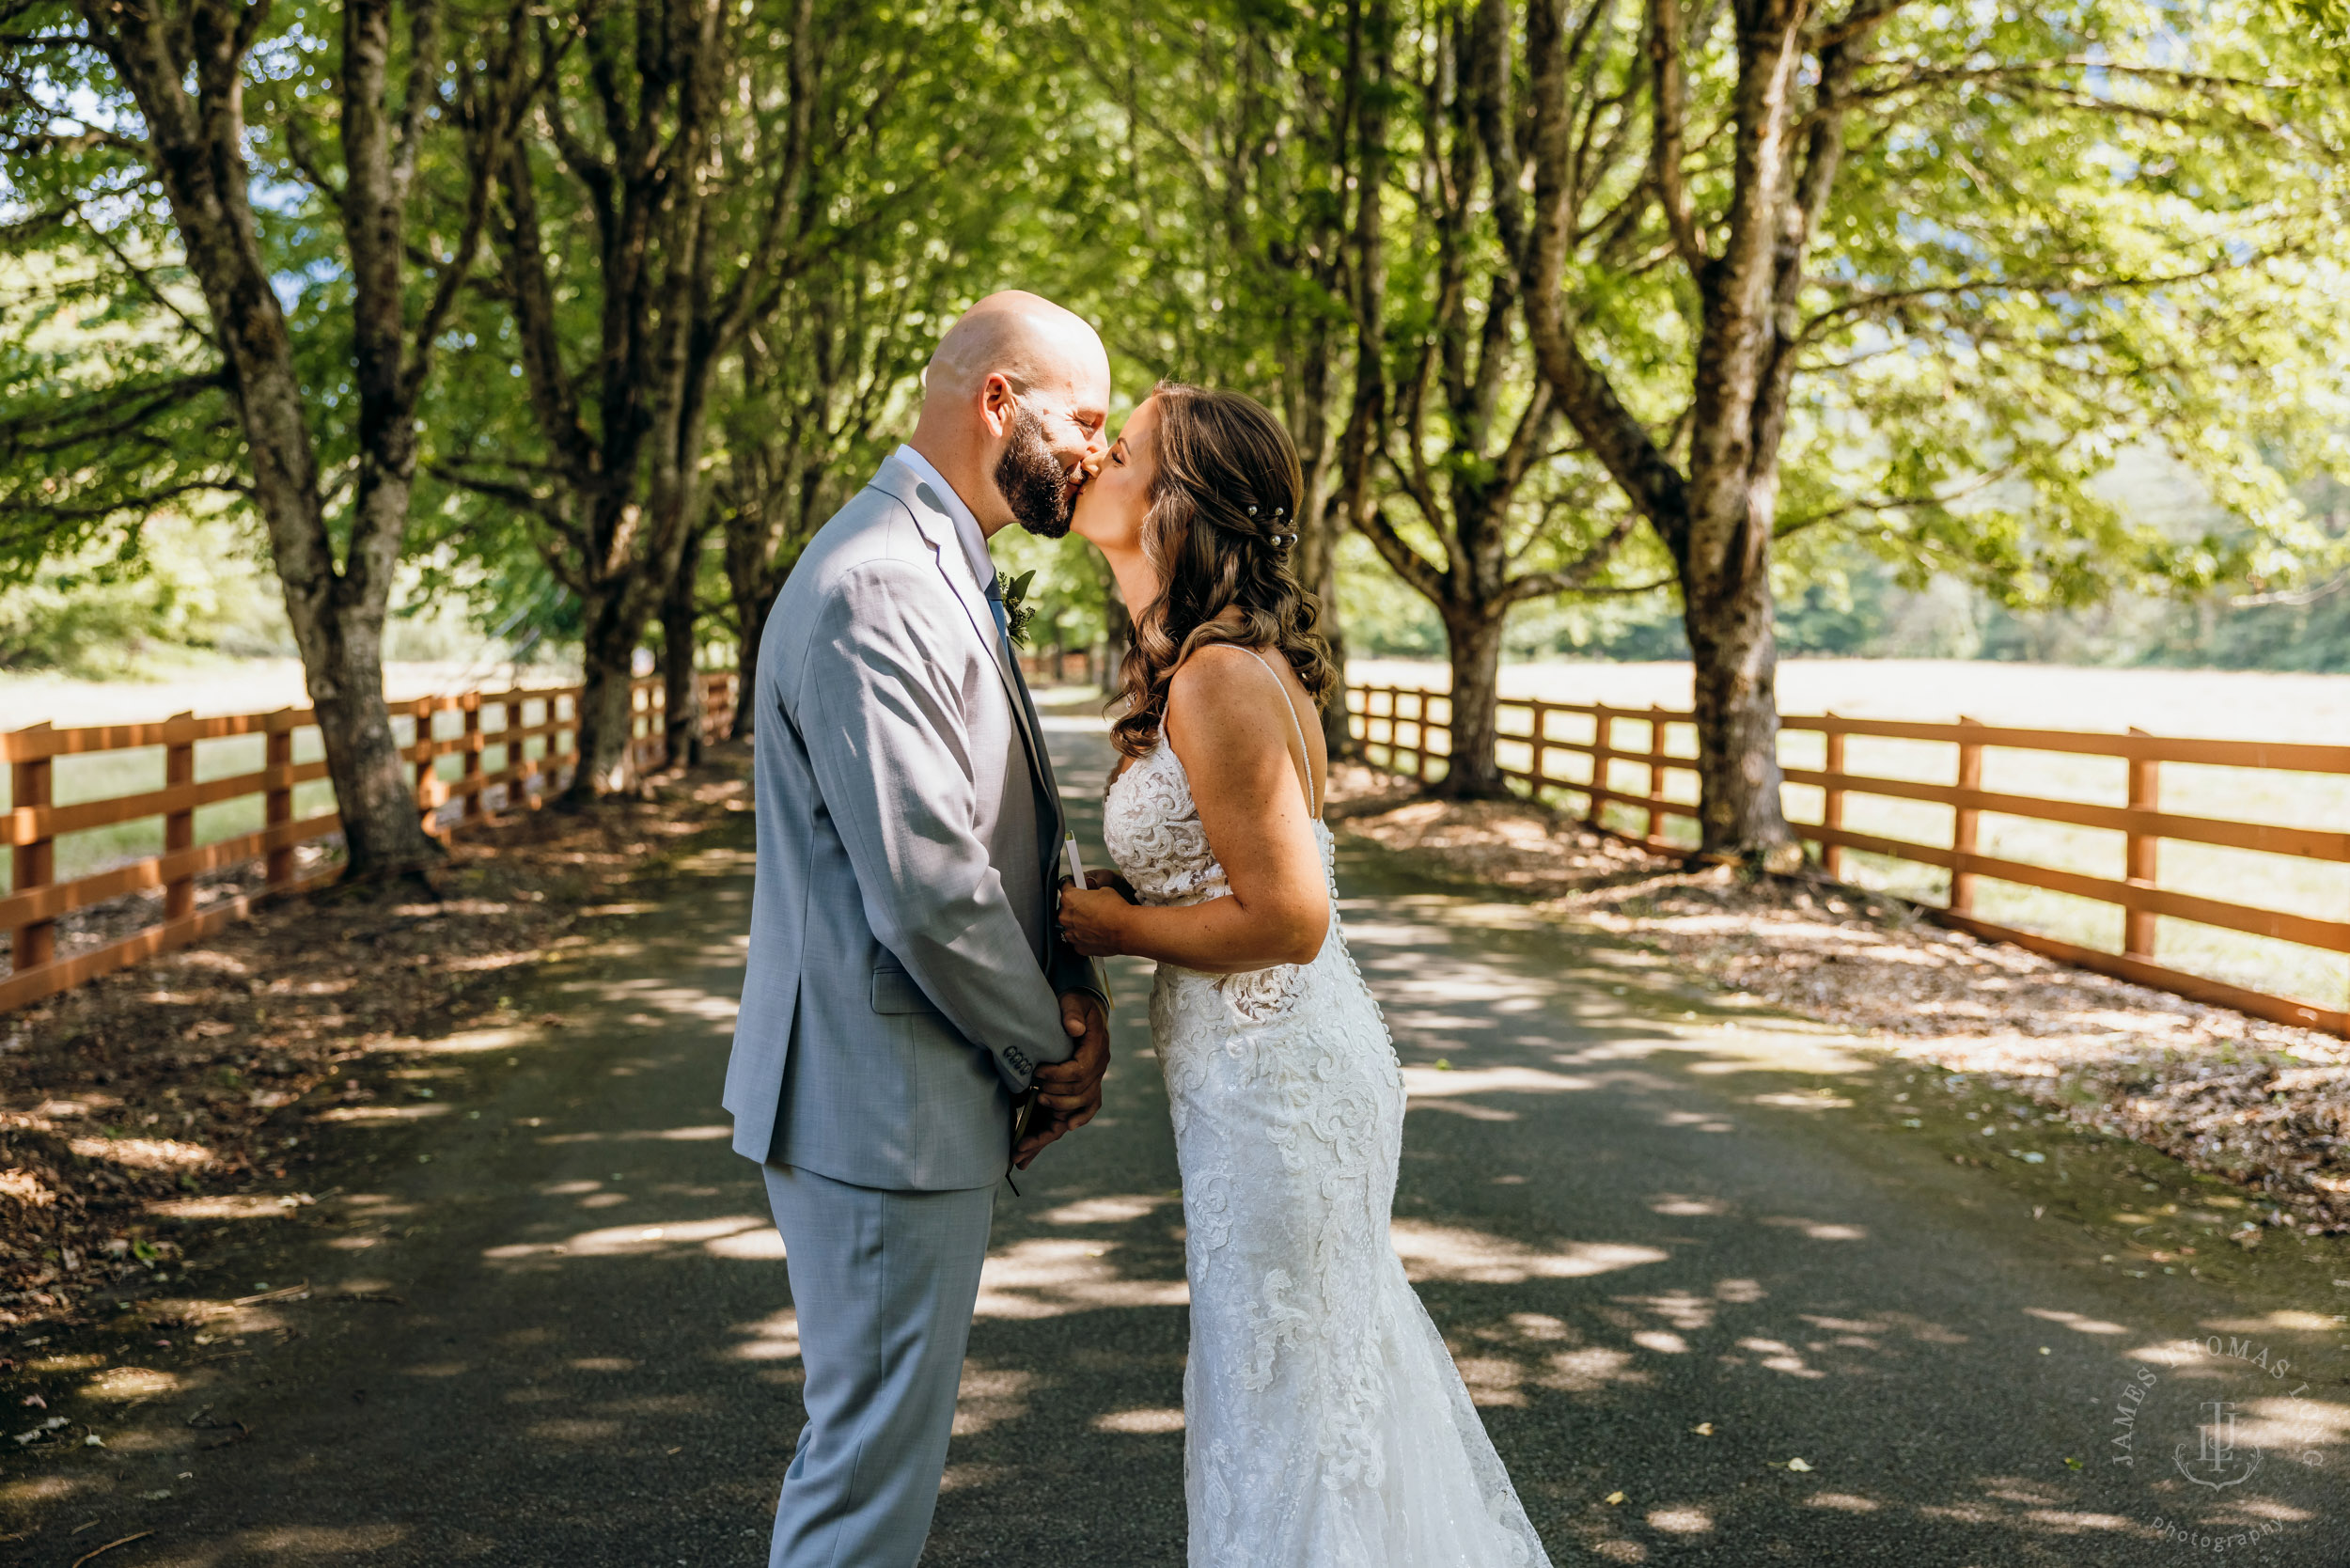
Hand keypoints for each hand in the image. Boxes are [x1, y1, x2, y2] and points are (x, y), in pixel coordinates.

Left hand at [1015, 991, 1108, 1168]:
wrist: (1084, 1010)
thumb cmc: (1075, 1004)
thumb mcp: (1073, 1002)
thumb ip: (1072, 1013)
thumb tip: (1073, 1028)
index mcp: (1097, 1047)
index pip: (1080, 1070)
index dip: (1058, 1075)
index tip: (1038, 1072)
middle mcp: (1100, 1065)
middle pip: (1081, 1091)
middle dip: (1055, 1094)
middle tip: (1033, 1090)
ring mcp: (1096, 1077)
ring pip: (1083, 1103)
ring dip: (1061, 1107)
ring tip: (1039, 1104)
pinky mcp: (1089, 1083)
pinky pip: (1090, 1106)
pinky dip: (1079, 1118)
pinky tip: (1066, 1128)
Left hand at [1057, 876, 1133, 957]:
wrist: (1126, 931)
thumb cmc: (1116, 911)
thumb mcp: (1104, 890)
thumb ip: (1092, 892)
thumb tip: (1092, 895)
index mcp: (1069, 898)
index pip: (1065, 887)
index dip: (1073, 886)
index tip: (1076, 887)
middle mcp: (1066, 916)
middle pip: (1066, 908)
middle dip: (1076, 907)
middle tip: (1091, 906)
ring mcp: (1071, 933)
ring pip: (1071, 925)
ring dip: (1080, 923)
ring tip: (1096, 921)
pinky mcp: (1078, 946)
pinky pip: (1078, 939)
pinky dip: (1085, 936)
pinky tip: (1097, 932)